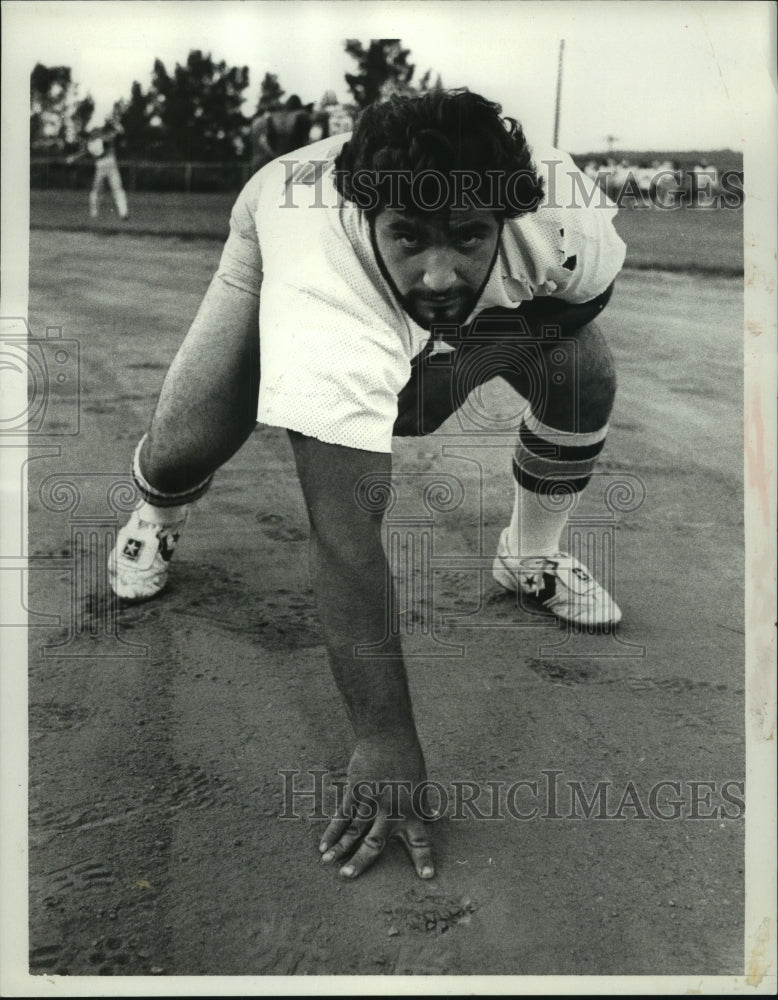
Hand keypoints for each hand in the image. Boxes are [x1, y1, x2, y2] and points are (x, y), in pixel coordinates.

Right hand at [319, 737, 435, 879]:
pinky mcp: (356, 790)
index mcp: (411, 810)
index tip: (427, 877)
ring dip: (340, 848)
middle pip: (375, 842)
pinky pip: (342, 814)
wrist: (388, 735)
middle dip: (361, 861)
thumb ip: (423, 804)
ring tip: (328, 863)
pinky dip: (332, 830)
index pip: (420, 840)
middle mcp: (390, 810)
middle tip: (349, 876)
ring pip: (354, 830)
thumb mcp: (421, 782)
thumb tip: (434, 817)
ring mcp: (371, 800)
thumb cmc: (408, 758)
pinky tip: (324, 844)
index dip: (423, 858)